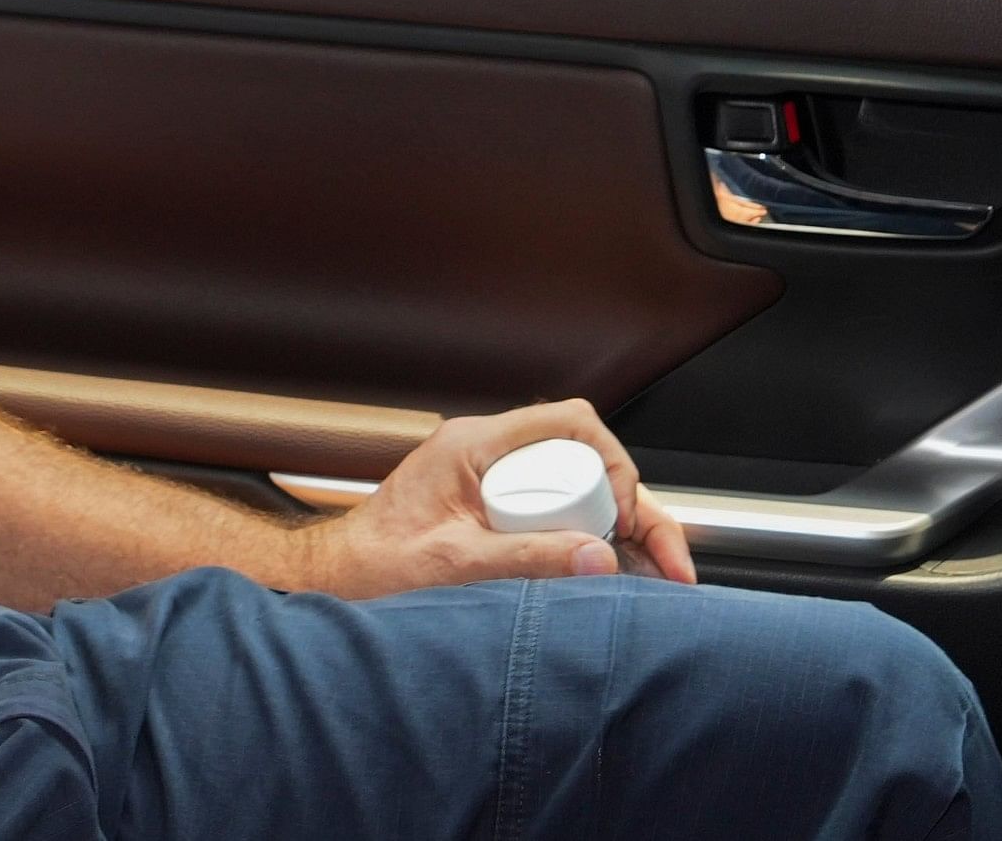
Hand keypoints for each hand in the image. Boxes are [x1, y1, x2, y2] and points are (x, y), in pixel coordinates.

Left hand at [282, 400, 694, 597]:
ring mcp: (490, 477)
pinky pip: (553, 508)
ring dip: (616, 526)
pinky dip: (587, 538)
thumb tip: (599, 558)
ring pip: (575, 485)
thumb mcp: (457, 564)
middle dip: (633, 504)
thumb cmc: (375, 564)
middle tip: (664, 557)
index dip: (613, 460)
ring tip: (653, 572)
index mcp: (475, 445)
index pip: (568, 421)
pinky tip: (609, 573)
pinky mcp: (490, 505)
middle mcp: (486, 451)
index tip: (629, 510)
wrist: (337, 579)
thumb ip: (527, 558)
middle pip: (583, 457)